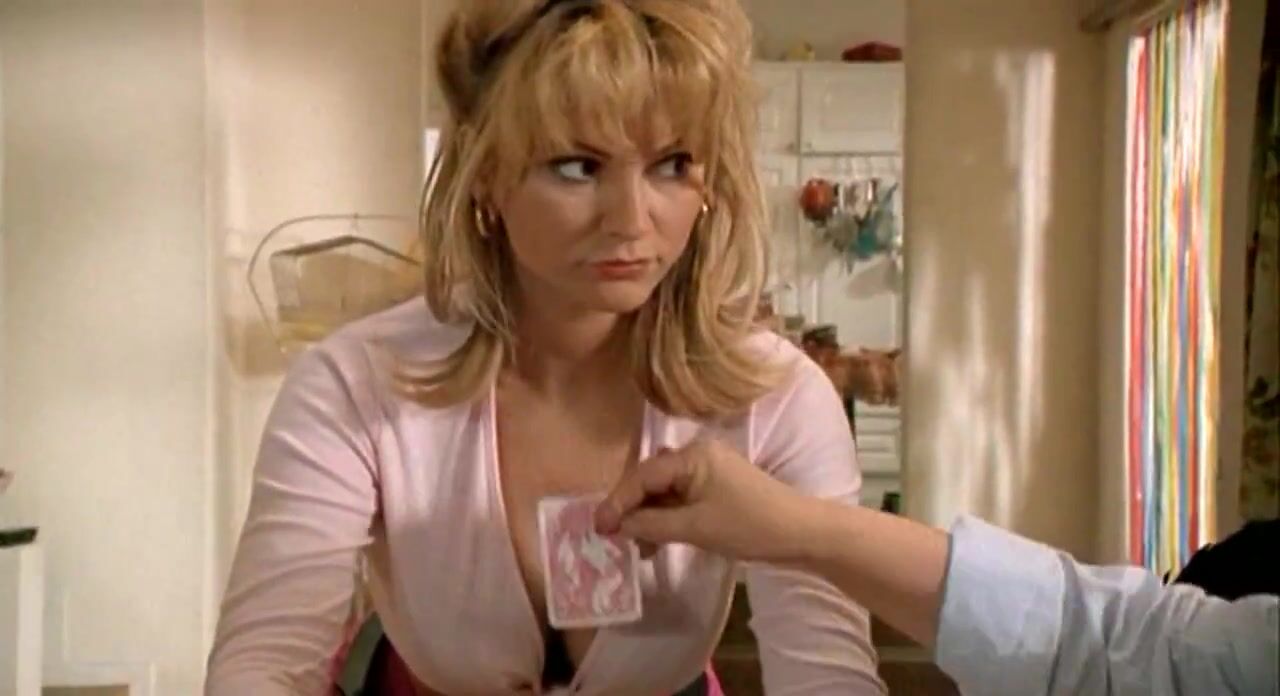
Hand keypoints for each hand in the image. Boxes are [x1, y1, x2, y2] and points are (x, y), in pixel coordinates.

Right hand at [593, 440, 811, 563]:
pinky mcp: (718, 489)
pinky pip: (681, 499)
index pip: (642, 475)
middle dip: (629, 509)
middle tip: (609, 537)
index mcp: (692, 455)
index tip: (598, 528)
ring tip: (633, 546)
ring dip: (647, 517)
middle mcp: (698, 455)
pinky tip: (655, 540)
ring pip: (664, 492)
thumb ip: (652, 524)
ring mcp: (709, 471)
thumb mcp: (696, 528)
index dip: (616, 502)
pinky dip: (666, 518)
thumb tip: (618, 526)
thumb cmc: (749, 525)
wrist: (802, 533)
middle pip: (650, 480)